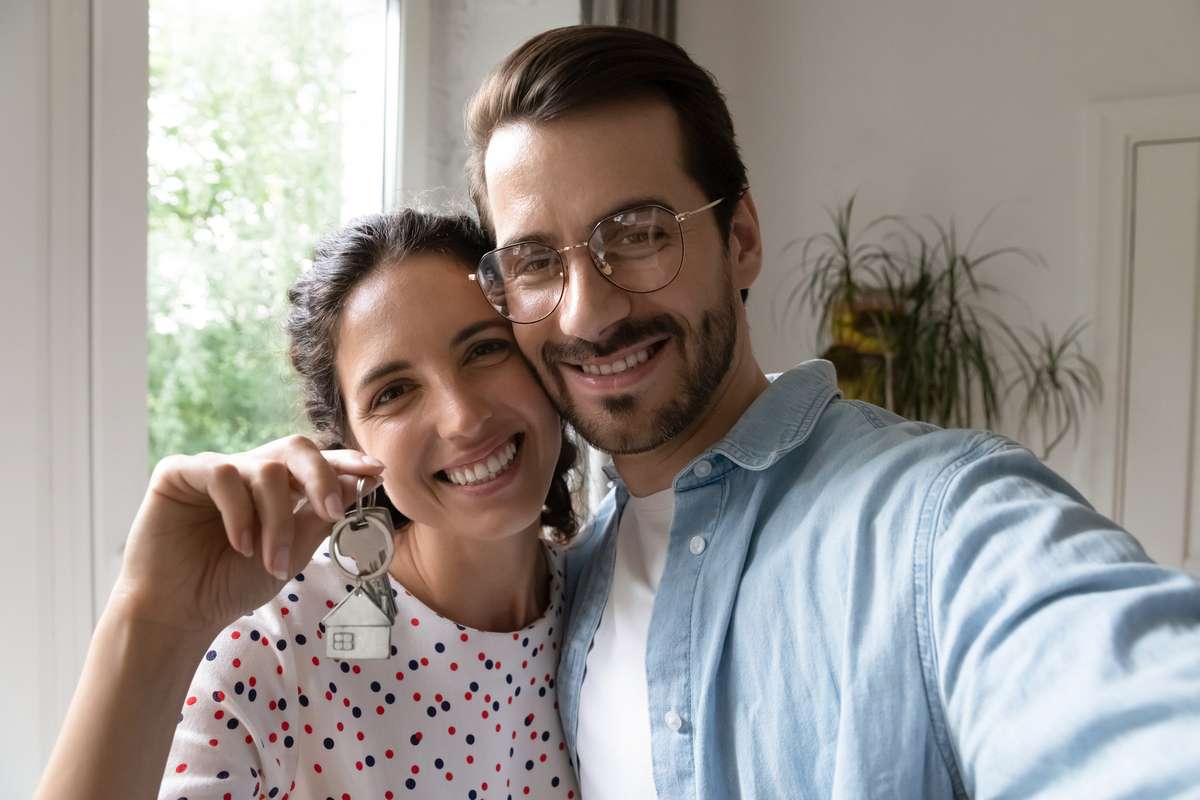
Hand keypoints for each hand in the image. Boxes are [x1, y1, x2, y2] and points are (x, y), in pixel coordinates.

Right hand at [109, 435, 385, 634]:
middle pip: (296, 448)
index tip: (376, 471)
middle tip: (334, 512)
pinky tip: (239, 545)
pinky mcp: (179, 472)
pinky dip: (240, 513)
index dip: (346, 463)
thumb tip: (358, 481)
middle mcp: (247, 472)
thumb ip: (319, 518)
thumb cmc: (231, 585)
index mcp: (277, 488)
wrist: (180, 613)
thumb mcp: (290, 553)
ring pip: (266, 469)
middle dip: (322, 477)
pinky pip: (223, 474)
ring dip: (277, 520)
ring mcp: (214, 469)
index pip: (316, 463)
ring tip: (272, 562)